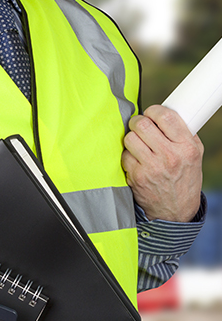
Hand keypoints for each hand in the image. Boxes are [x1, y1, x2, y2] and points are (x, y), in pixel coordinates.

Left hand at [122, 105, 203, 221]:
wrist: (175, 210)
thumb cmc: (184, 178)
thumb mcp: (194, 154)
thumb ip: (183, 134)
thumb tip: (165, 114)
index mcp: (186, 147)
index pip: (165, 117)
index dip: (153, 110)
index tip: (150, 112)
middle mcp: (169, 157)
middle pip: (142, 125)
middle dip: (138, 122)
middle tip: (139, 125)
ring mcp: (150, 168)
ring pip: (130, 139)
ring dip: (131, 138)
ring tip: (138, 143)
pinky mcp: (136, 177)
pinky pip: (124, 156)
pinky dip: (127, 155)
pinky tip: (135, 159)